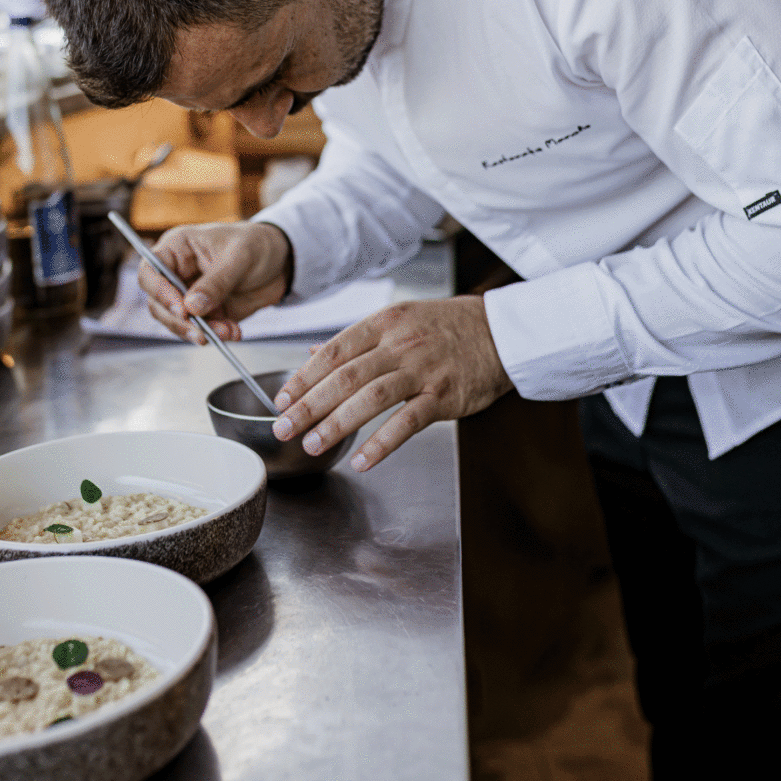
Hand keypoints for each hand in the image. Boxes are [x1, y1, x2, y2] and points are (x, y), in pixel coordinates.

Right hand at [137, 222, 290, 343]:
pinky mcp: (206, 312)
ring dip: (200, 332)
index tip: (180, 309)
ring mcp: (190, 295)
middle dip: (180, 321)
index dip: (158, 292)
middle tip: (200, 333)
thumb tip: (192, 307)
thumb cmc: (257, 244)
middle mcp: (178, 273)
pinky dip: (216, 334)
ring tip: (227, 331)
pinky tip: (234, 331)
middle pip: (158, 303)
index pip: (150, 271)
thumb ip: (216, 282)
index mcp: (178, 248)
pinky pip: (201, 330)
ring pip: (178, 322)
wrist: (283, 262)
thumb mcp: (239, 257)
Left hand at [270, 296, 511, 470]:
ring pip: (370, 398)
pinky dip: (382, 443)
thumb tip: (313, 355)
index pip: (333, 352)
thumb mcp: (399, 320)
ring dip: (336, 424)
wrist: (500, 332)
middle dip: (308, 405)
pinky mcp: (444, 395)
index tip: (281, 400)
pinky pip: (407, 422)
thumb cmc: (446, 328)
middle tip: (284, 428)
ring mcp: (422, 370)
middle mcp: (399, 345)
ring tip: (312, 444)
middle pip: (345, 377)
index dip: (303, 378)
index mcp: (383, 324)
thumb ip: (357, 341)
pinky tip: (361, 460)